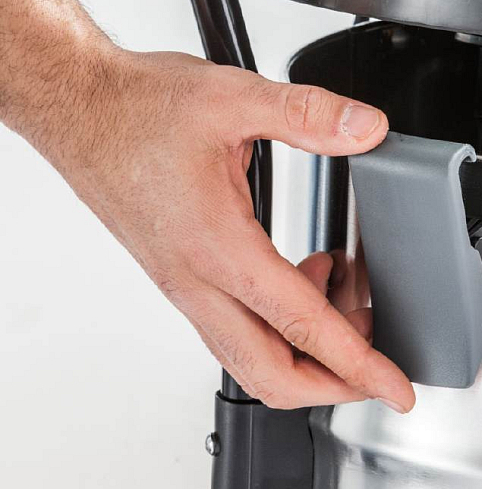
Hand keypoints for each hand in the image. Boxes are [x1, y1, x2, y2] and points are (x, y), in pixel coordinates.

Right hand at [40, 48, 415, 411]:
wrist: (79, 111)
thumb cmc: (137, 110)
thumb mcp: (232, 99)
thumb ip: (307, 115)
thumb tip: (366, 129)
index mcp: (217, 247)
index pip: (301, 327)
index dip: (358, 365)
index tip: (395, 390)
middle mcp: (198, 282)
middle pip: (271, 373)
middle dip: (334, 385)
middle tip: (377, 369)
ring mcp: (187, 287)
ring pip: (251, 358)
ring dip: (307, 353)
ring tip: (349, 307)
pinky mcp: (184, 279)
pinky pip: (236, 328)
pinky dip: (281, 324)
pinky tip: (307, 277)